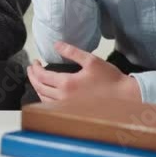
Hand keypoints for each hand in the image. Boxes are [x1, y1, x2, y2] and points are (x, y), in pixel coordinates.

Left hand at [27, 42, 141, 102]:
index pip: (42, 76)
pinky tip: (47, 93)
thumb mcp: (91, 60)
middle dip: (32, 77)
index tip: (34, 61)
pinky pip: (51, 106)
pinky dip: (44, 98)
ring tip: (36, 79)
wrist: (124, 97)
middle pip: (39, 87)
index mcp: (67, 84)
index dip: (35, 68)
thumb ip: (72, 52)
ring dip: (37, 88)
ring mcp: (67, 107)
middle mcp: (64, 98)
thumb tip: (56, 44)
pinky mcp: (72, 112)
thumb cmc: (109, 78)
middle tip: (31, 69)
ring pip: (44, 99)